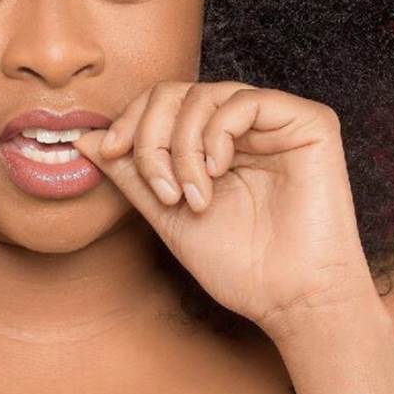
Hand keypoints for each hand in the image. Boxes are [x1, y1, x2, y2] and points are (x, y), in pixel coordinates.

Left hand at [71, 80, 376, 337]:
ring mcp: (275, 120)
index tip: (109, 151)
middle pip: (175, 93)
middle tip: (159, 185)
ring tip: (191, 195)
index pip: (160, 103)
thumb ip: (130, 172)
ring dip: (183, 146)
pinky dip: (217, 132)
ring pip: (203, 95)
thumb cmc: (237, 264)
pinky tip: (216, 170)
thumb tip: (84, 139)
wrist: (290, 300)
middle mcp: (243, 123)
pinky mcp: (309, 121)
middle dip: (151, 135)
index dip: (130, 120)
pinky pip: (245, 100)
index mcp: (212, 139)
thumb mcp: (166, 211)